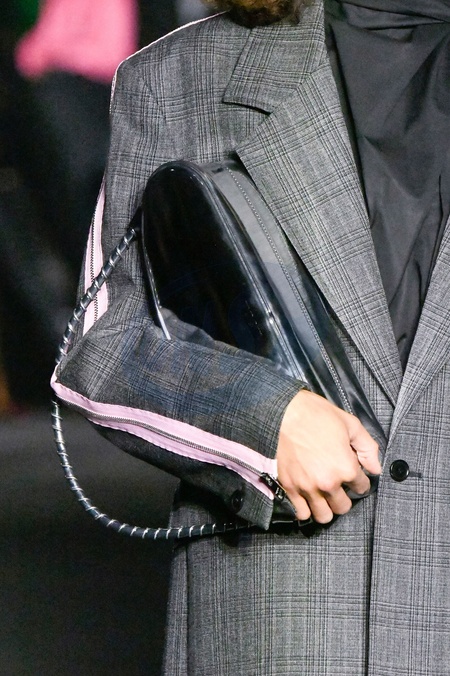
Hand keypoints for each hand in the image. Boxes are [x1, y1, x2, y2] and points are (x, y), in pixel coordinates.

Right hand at [276, 389, 381, 523]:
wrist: (279, 413)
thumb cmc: (315, 414)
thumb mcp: (349, 423)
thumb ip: (367, 448)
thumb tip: (375, 468)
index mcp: (346, 468)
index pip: (362, 487)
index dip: (359, 479)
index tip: (351, 471)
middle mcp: (328, 483)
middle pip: (344, 507)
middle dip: (344, 496)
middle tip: (337, 484)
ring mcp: (307, 488)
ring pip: (324, 516)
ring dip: (326, 507)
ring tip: (323, 494)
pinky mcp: (289, 488)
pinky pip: (301, 513)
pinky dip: (306, 508)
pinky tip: (307, 497)